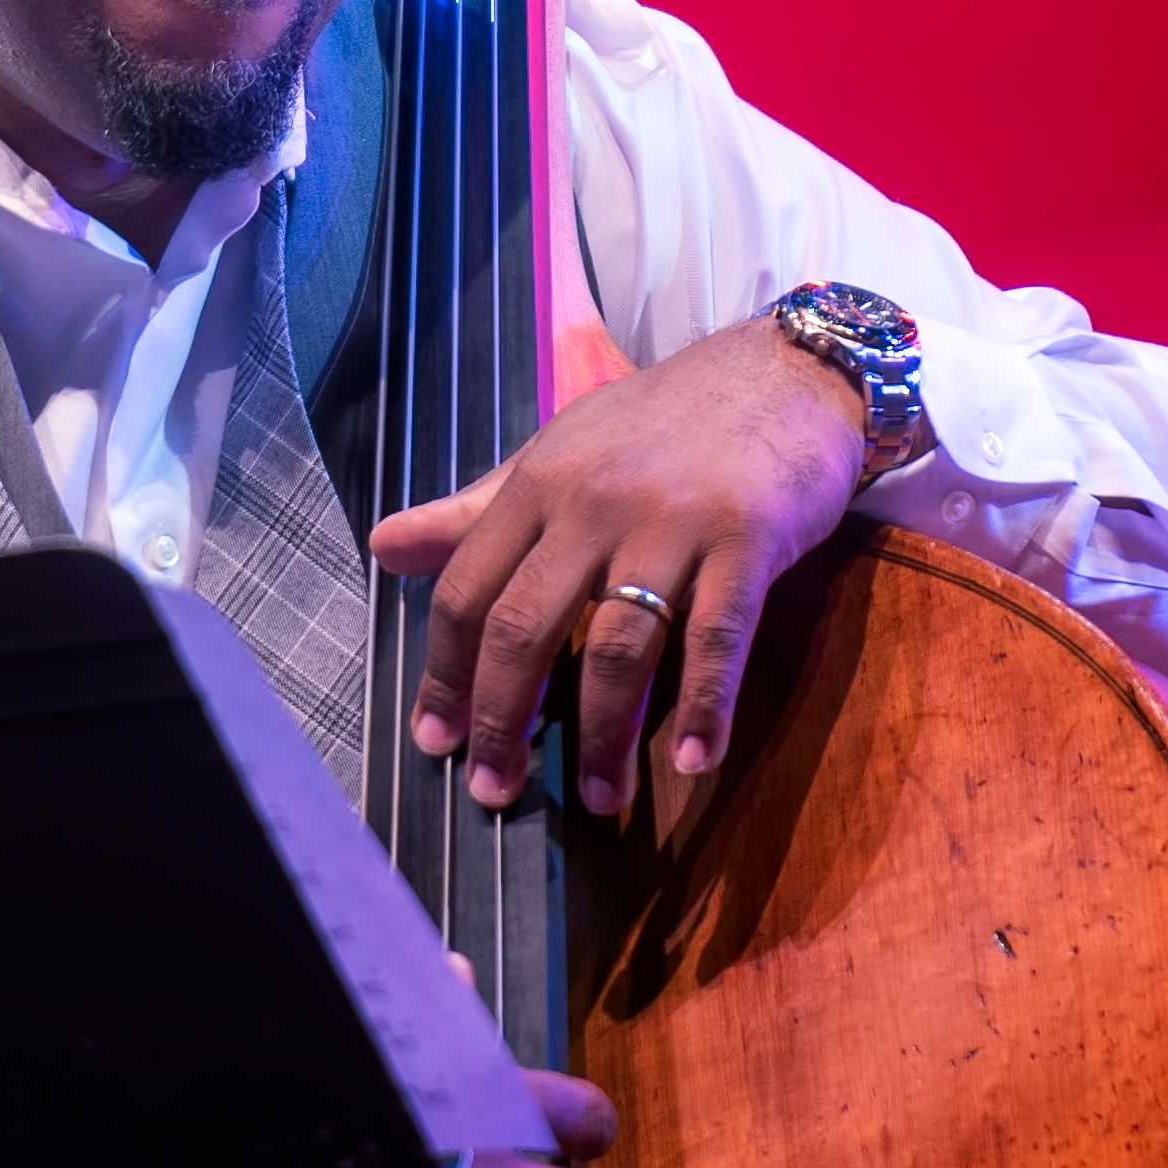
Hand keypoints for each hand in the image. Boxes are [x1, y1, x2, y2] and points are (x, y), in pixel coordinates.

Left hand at [370, 315, 862, 814]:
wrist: (786, 369)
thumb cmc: (663, 421)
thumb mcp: (558, 453)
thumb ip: (474, 511)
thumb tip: (382, 546)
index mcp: (538, 483)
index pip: (467, 590)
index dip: (445, 673)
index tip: (436, 740)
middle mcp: (594, 502)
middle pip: (526, 625)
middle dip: (503, 719)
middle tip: (495, 789)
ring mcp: (672, 521)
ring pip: (619, 646)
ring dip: (604, 736)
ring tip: (598, 798)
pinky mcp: (749, 537)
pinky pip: (717, 637)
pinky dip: (703, 705)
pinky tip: (692, 759)